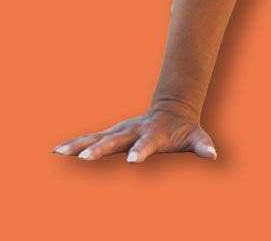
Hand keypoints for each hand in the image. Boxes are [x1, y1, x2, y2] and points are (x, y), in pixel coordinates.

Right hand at [53, 102, 216, 163]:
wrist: (173, 108)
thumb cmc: (184, 129)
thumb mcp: (195, 137)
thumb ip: (202, 145)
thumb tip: (212, 154)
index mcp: (153, 134)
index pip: (147, 144)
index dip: (141, 152)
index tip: (133, 162)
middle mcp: (134, 131)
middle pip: (116, 141)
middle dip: (100, 149)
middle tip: (84, 158)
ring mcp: (122, 131)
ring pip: (98, 137)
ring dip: (79, 145)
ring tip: (59, 152)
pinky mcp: (113, 133)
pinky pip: (91, 137)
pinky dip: (76, 142)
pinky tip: (58, 149)